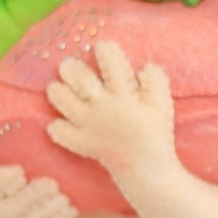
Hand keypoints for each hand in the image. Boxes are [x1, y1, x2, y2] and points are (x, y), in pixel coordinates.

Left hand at [46, 40, 175, 178]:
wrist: (147, 171)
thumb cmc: (156, 136)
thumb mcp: (162, 107)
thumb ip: (156, 83)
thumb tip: (146, 67)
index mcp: (124, 97)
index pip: (113, 66)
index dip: (107, 52)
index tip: (103, 46)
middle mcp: (103, 108)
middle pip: (81, 82)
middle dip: (72, 69)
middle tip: (67, 64)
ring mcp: (90, 127)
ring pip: (66, 104)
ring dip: (58, 93)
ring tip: (55, 87)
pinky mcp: (84, 144)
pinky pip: (64, 134)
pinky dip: (57, 128)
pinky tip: (56, 123)